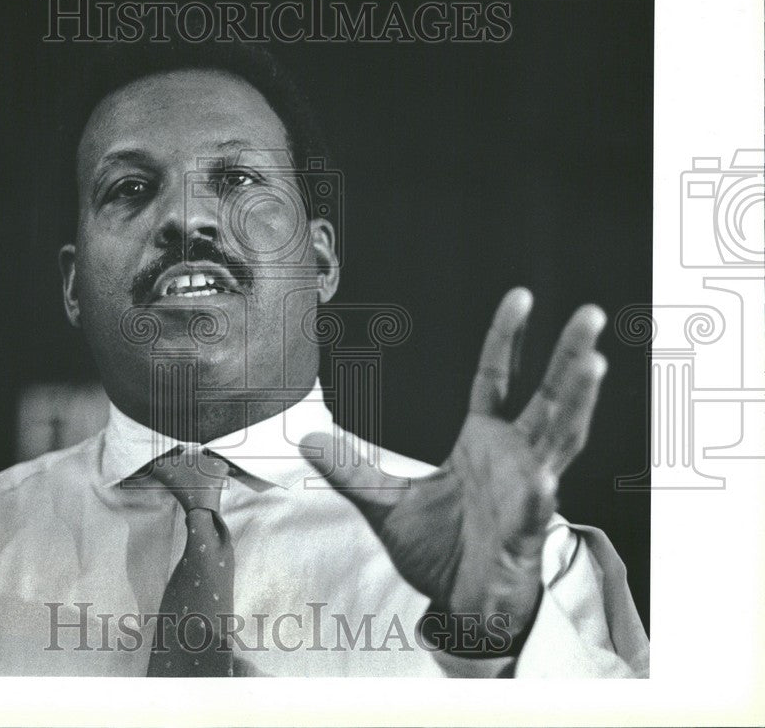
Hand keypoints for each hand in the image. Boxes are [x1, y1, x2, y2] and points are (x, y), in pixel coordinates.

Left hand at [300, 288, 607, 647]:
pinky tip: (544, 479)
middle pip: (548, 398)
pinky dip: (539, 497)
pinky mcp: (522, 537)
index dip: (508, 338)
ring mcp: (526, 494)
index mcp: (484, 440)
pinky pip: (534, 514)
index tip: (522, 297)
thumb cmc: (440, 550)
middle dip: (570, 356)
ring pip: (560, 441)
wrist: (459, 605)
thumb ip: (353, 470)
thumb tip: (308, 440)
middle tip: (591, 314)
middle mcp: (514, 457)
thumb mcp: (386, 504)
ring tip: (593, 364)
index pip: (498, 377)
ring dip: (576, 404)